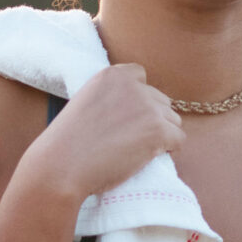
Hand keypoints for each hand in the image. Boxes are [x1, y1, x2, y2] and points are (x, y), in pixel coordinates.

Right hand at [18, 62, 183, 200]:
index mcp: (112, 75)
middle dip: (151, 119)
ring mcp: (148, 108)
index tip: (125, 117)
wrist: (62, 166)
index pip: (140, 76)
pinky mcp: (158, 131)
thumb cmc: (68, 143)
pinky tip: (147, 158)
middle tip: (129, 140)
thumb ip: (112, 97)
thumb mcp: (86, 102)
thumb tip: (138, 110)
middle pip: (160, 100)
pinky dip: (168, 150)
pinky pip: (179, 140)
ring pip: (173, 120)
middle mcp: (133, 86)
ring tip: (135, 151)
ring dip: (160, 135)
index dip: (137, 99)